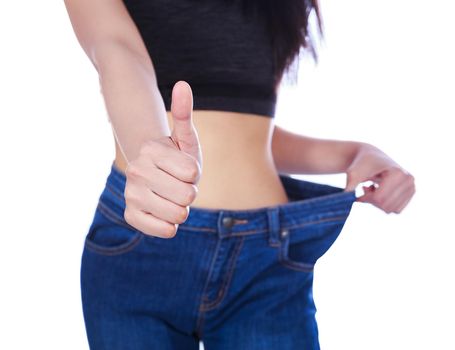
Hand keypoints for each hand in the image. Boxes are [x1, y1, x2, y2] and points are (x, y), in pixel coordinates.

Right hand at [123, 81, 202, 237]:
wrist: (154, 175)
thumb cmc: (175, 156)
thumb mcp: (185, 137)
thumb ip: (184, 113)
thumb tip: (183, 84)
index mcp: (150, 150)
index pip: (192, 172)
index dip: (194, 172)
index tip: (183, 168)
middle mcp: (136, 171)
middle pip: (188, 195)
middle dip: (190, 191)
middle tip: (177, 183)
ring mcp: (131, 194)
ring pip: (179, 215)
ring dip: (182, 208)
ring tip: (171, 196)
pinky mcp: (131, 215)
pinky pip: (166, 230)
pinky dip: (170, 224)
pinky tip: (163, 210)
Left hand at [345, 143, 415, 213]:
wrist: (372, 156)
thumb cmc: (361, 163)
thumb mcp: (352, 172)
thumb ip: (349, 185)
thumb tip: (346, 200)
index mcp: (397, 173)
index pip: (379, 199)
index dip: (365, 198)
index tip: (360, 189)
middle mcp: (408, 179)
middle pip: (385, 206)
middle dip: (371, 201)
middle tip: (365, 189)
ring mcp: (412, 186)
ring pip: (391, 209)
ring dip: (378, 203)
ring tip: (373, 188)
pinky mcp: (411, 192)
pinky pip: (396, 210)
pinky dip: (385, 204)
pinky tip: (380, 191)